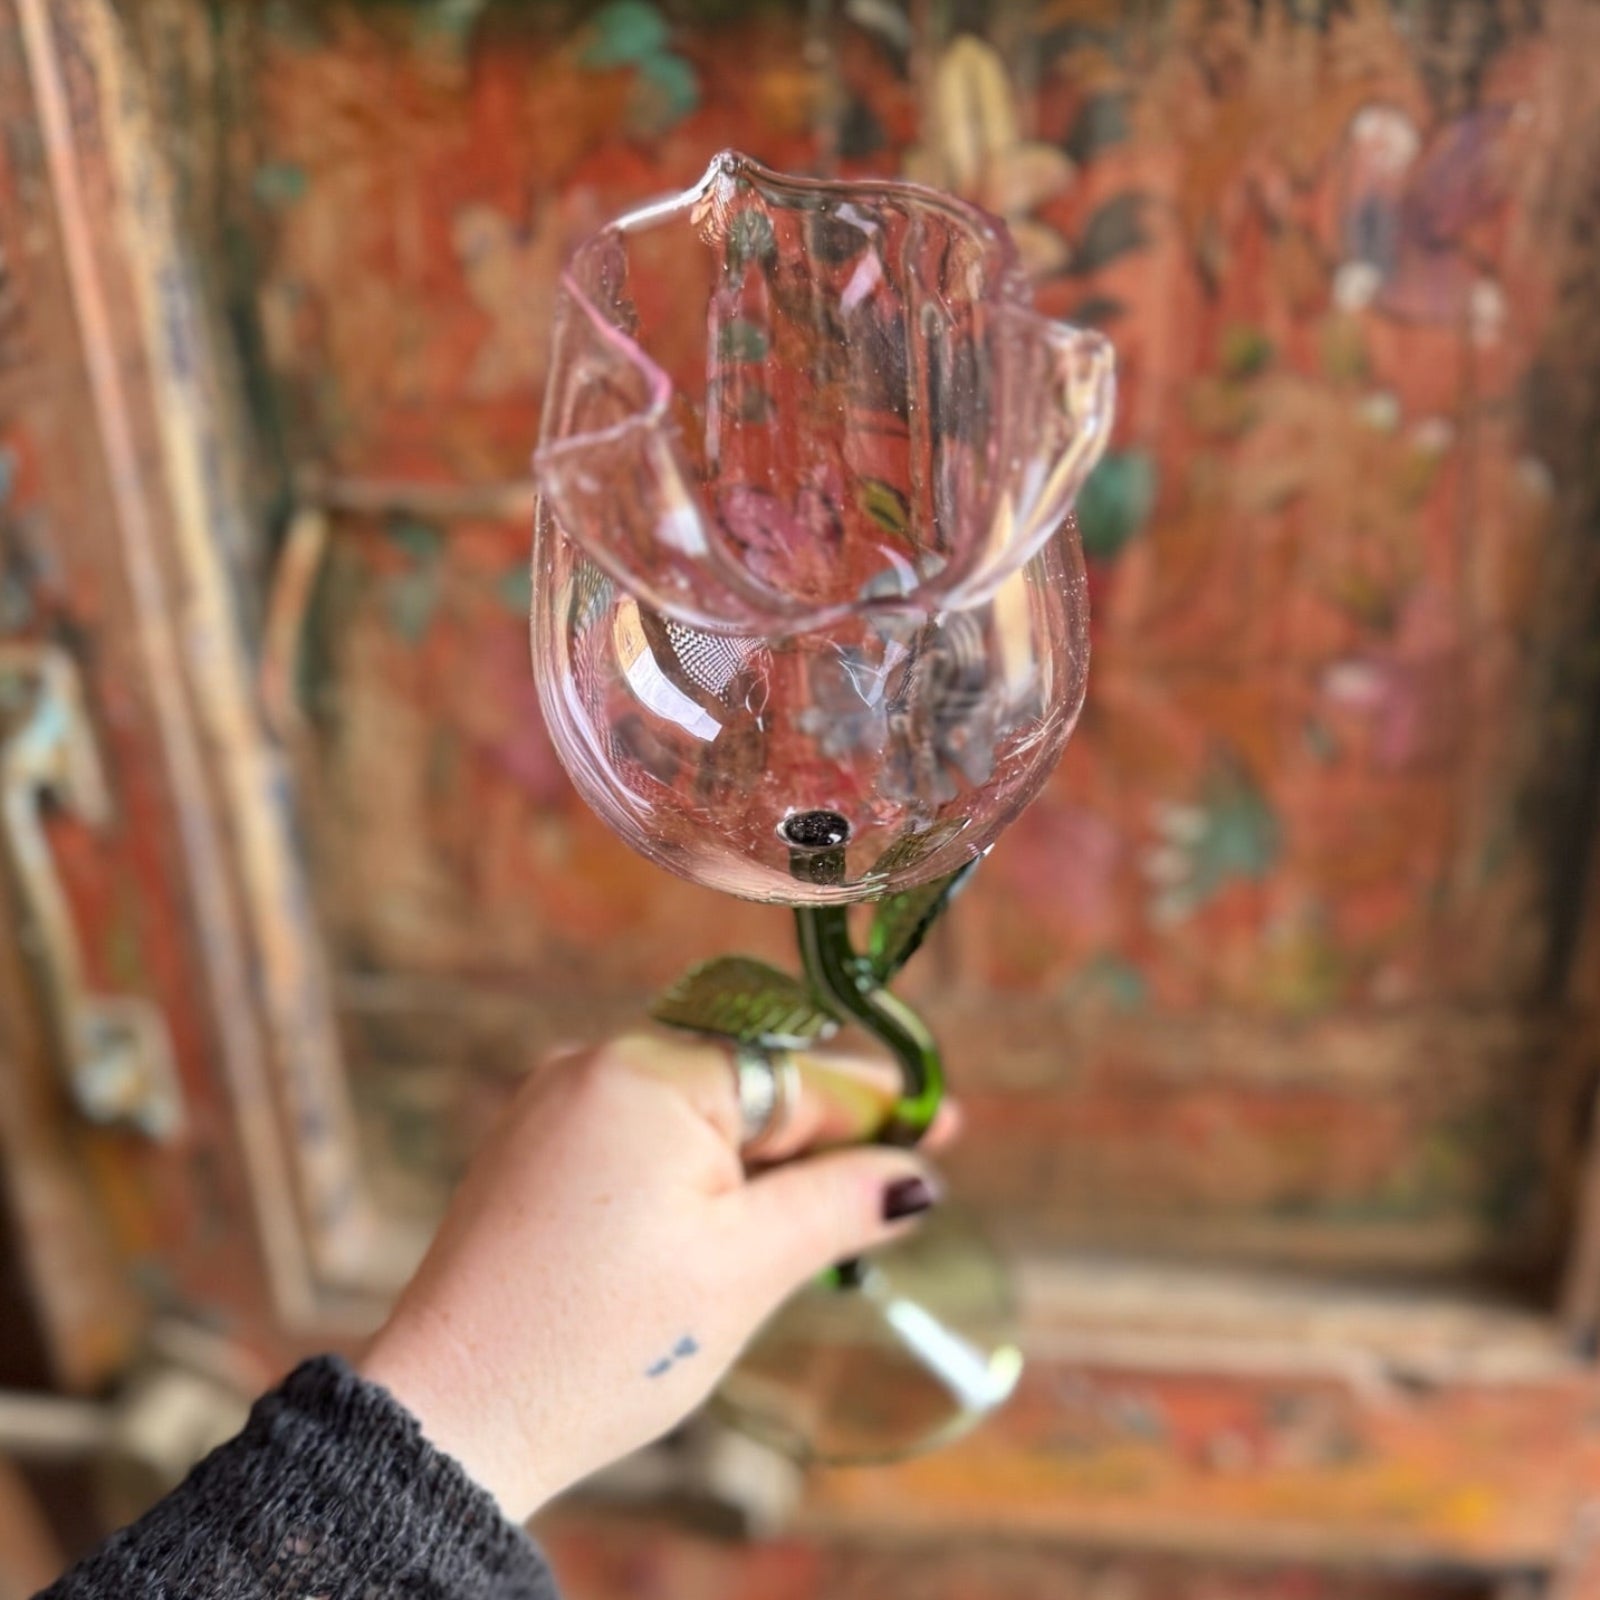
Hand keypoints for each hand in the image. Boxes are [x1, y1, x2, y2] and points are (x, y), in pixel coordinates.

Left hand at [358, 1027, 951, 1521]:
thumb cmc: (598, 1345)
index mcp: (647, 1073)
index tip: (944, 1122)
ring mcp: (558, 1102)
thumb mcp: (743, 1271)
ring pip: (699, 1107)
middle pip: (746, 1079)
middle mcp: (595, 1065)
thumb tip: (917, 1174)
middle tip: (888, 1190)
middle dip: (817, 1136)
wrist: (453, 1418)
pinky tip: (728, 1226)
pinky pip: (646, 1131)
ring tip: (809, 1227)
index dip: (875, 1103)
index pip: (794, 1072)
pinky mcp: (539, 1146)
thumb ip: (836, 1202)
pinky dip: (701, 1168)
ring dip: (760, 1158)